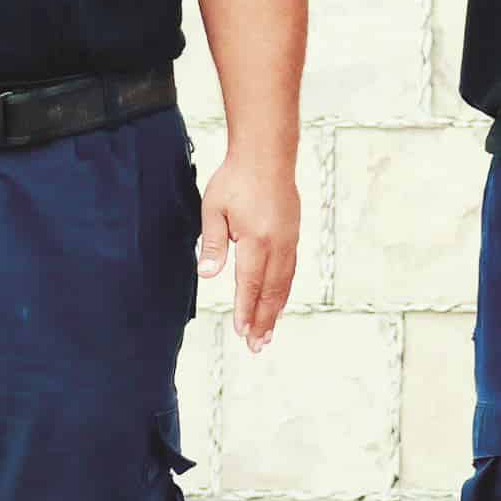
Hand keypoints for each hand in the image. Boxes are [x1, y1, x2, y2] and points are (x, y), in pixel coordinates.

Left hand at [195, 146, 299, 350]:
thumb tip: (206, 275)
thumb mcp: (213, 208)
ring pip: (283, 284)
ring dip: (275, 311)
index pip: (249, 284)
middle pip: (270, 291)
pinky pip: (290, 271)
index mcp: (256, 240)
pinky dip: (283, 292)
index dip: (245, 310)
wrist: (267, 154)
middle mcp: (277, 244)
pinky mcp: (293, 235)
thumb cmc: (236, 179)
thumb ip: (212, 243)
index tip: (242, 332)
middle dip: (262, 320)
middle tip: (257, 346)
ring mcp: (289, 240)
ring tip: (268, 333)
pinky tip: (278, 303)